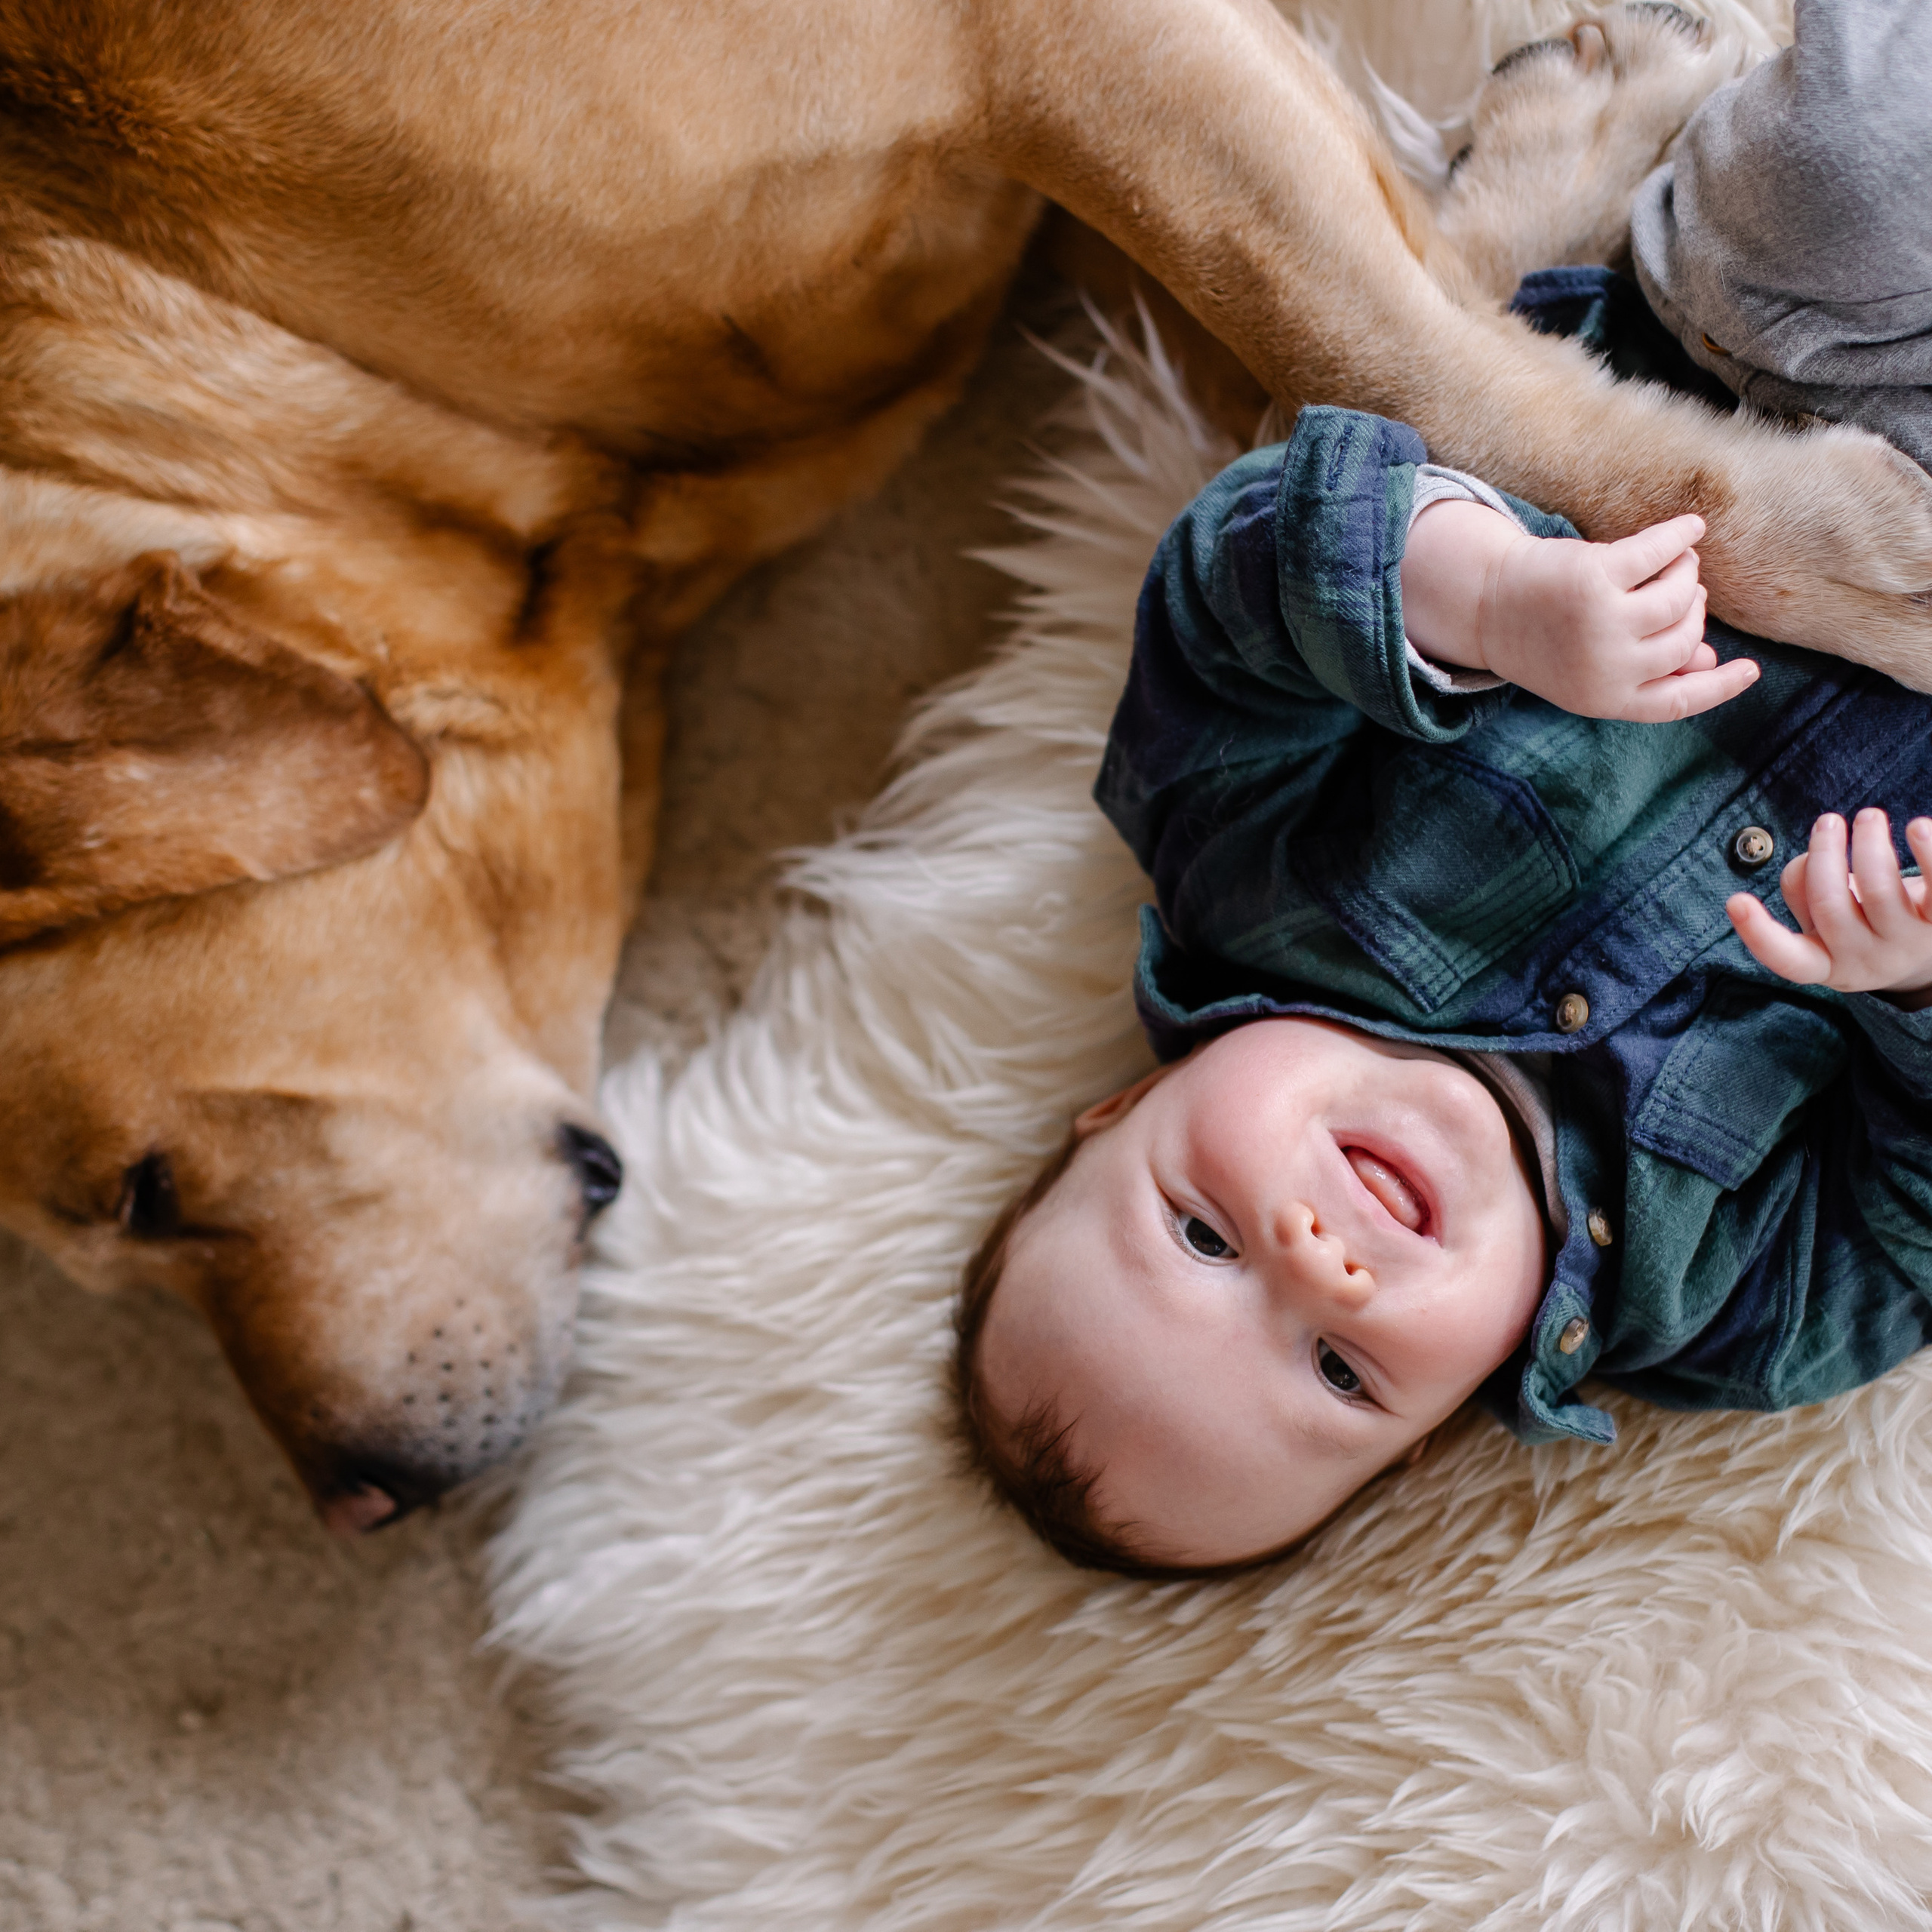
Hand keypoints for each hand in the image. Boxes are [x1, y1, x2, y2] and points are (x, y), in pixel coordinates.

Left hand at [1401, 502, 1759, 721]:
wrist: (1484, 606)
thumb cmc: (1545, 637)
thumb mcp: (1590, 669)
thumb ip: (1644, 670)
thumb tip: (1706, 659)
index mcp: (1607, 699)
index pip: (1679, 703)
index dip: (1721, 687)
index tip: (1751, 670)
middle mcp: (1607, 667)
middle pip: (1686, 641)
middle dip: (1694, 613)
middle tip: (1686, 591)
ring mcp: (1601, 623)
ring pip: (1681, 598)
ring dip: (1687, 574)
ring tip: (1677, 562)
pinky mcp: (1594, 577)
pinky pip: (1661, 551)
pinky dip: (1682, 536)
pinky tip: (1691, 528)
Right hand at [1727, 810, 1931, 1009]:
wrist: (1931, 949)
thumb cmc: (1868, 922)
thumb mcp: (1828, 920)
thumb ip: (1804, 891)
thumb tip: (1812, 858)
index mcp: (1828, 965)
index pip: (1789, 961)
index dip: (1759, 934)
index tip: (1736, 901)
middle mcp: (1867, 961)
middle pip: (1831, 908)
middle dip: (1824, 857)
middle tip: (1828, 821)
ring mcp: (1907, 944)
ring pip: (1879, 892)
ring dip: (1867, 844)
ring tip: (1867, 817)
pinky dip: (1927, 851)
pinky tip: (1917, 826)